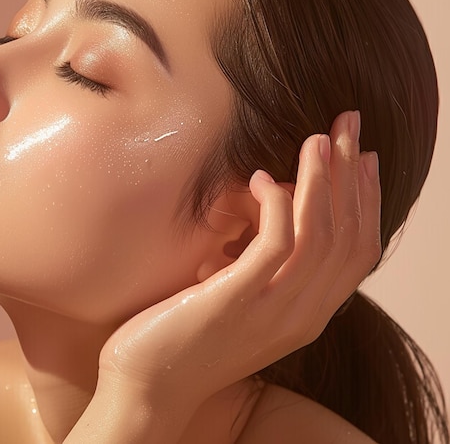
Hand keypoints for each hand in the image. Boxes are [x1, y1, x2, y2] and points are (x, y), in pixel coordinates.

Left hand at [96, 111, 380, 412]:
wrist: (148, 386)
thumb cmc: (188, 334)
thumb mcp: (240, 298)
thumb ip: (264, 265)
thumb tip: (271, 205)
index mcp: (307, 313)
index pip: (357, 251)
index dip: (366, 201)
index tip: (362, 157)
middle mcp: (302, 315)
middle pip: (348, 235)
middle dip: (352, 175)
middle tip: (349, 127)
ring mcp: (273, 311)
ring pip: (319, 234)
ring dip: (321, 180)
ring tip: (316, 140)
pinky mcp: (237, 301)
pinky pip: (276, 242)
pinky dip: (275, 202)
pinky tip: (259, 178)